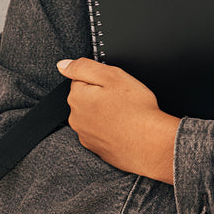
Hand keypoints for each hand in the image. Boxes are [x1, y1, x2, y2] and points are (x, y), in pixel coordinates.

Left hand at [57, 58, 179, 183]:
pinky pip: (100, 132)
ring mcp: (85, 135)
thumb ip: (84, 67)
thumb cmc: (135, 110)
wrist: (150, 144)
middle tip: (122, 99)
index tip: (114, 86)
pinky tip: (123, 127)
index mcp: (77, 97)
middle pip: (86, 98)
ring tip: (125, 114)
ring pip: (93, 115)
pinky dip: (110, 128)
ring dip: (105, 113)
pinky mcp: (95, 148)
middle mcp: (76, 118)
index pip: (82, 79)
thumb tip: (63, 65)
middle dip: (102, 96)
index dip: (101, 80)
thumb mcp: (112, 76)